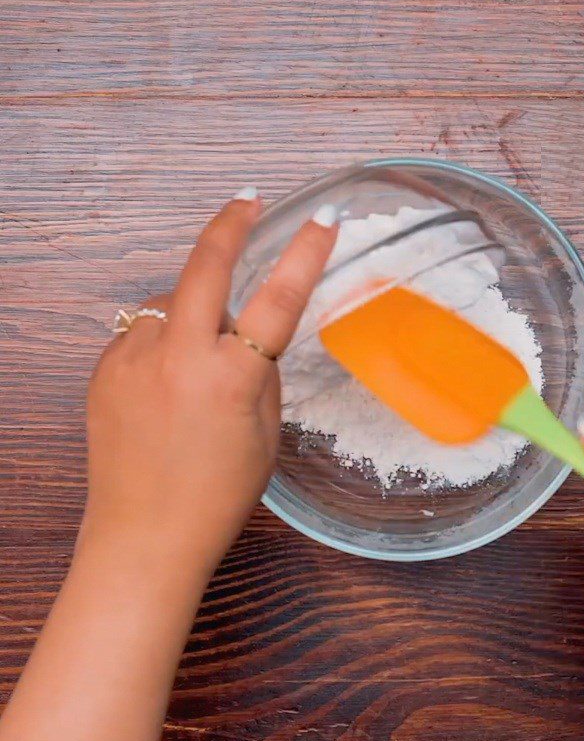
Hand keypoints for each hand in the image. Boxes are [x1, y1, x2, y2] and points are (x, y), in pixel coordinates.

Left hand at [83, 192, 336, 578]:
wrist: (143, 538)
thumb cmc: (218, 496)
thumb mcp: (265, 435)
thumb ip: (260, 374)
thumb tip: (249, 335)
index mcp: (230, 379)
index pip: (279, 299)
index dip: (305, 252)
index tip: (322, 219)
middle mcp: (178, 358)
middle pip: (204, 265)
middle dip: (229, 225)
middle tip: (247, 202)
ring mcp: (132, 360)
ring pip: (171, 301)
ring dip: (195, 306)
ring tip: (205, 351)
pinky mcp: (104, 370)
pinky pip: (143, 331)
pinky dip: (164, 337)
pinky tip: (169, 376)